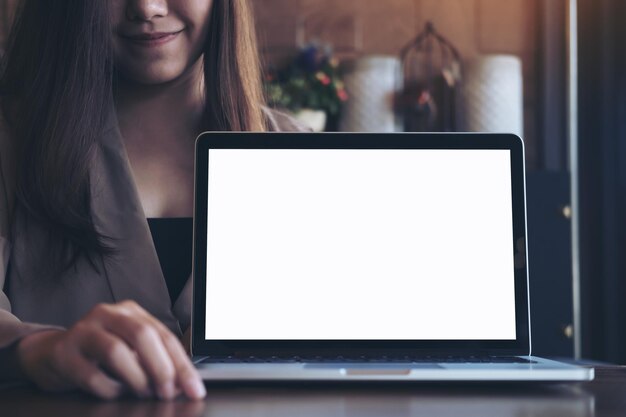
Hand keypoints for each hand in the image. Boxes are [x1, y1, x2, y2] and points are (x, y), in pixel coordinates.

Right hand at [16, 300, 205, 399]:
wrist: (50, 354)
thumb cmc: (99, 352)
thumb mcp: (130, 349)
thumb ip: (155, 360)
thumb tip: (183, 384)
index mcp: (130, 312)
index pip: (164, 335)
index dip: (182, 364)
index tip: (195, 389)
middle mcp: (108, 314)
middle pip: (143, 335)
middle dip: (162, 368)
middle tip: (169, 393)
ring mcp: (84, 330)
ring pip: (117, 351)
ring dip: (137, 379)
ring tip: (144, 393)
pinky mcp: (63, 352)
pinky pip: (92, 376)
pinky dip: (110, 389)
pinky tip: (116, 392)